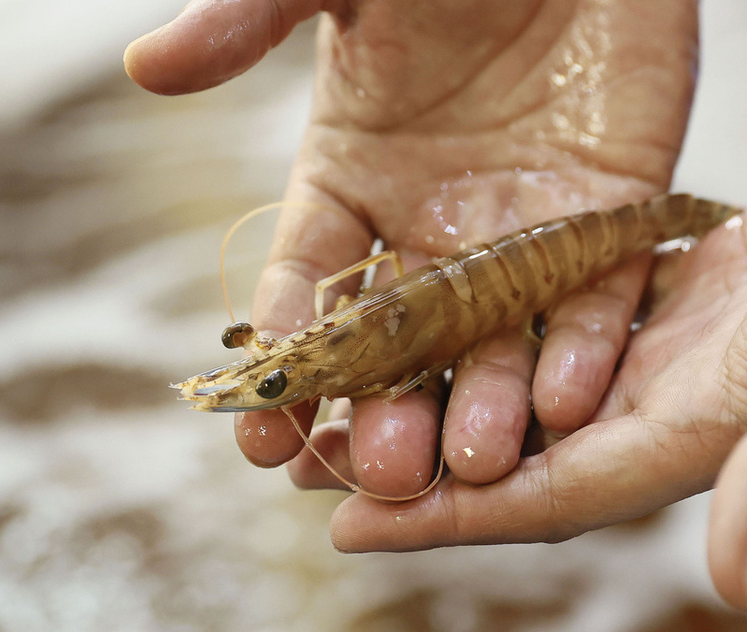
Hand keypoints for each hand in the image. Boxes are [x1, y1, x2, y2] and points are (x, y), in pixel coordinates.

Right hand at [126, 0, 699, 494]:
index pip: (305, 288)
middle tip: (378, 472)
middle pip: (400, 346)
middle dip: (387, 413)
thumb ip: (245, 21)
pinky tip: (564, 401)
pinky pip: (593, 303)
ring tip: (473, 466)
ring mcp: (516, 237)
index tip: (262, 432)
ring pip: (495, 345)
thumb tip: (144, 66)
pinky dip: (580, 352)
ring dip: (482, 410)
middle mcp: (428, 232)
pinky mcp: (603, 224)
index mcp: (350, 186)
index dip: (285, 356)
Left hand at [329, 145, 746, 613]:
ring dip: (442, 393)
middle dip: (415, 465)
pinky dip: (495, 325)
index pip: (536, 501)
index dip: (441, 523)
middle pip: (507, 452)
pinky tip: (440, 313)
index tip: (347, 530)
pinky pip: (553, 323)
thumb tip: (734, 586)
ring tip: (358, 391)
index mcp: (688, 442)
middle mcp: (655, 407)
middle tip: (318, 461)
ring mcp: (655, 353)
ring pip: (521, 387)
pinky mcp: (658, 297)